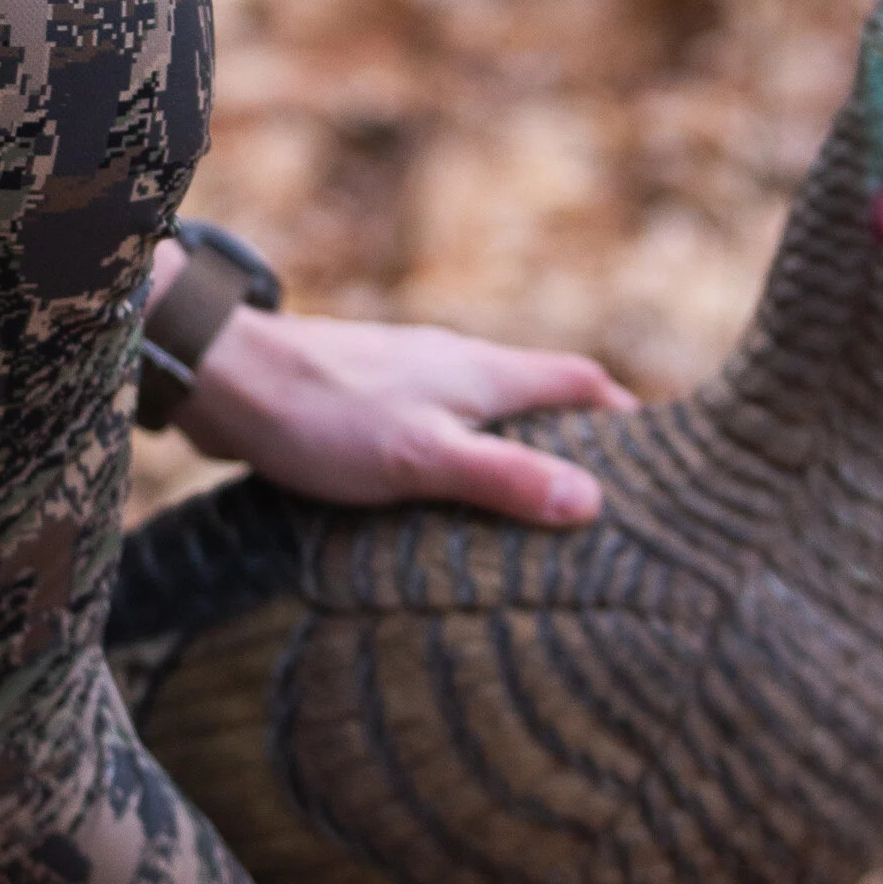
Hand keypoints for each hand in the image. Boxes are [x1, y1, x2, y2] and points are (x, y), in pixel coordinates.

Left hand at [165, 275, 634, 526]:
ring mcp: (408, 379)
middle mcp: (454, 365)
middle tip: (599, 504)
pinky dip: (455, 461)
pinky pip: (433, 429)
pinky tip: (437, 505)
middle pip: (538, 397)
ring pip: (482, 414)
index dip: (626, 416)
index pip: (582, 382)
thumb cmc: (323, 413)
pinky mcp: (364, 400)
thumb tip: (592, 501)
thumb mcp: (424, 457)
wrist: (222, 377)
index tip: (660, 459)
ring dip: (510, 454)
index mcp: (484, 372)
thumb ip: (505, 477)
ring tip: (526, 518)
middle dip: (574, 442)